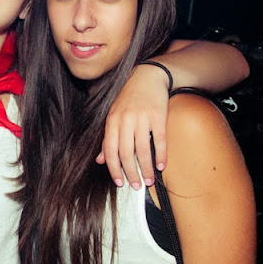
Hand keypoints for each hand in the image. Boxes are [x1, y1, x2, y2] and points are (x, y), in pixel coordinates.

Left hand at [97, 65, 168, 188]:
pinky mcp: (158, 115)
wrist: (147, 77)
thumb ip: (108, 139)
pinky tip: (161, 166)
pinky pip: (159, 139)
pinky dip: (161, 155)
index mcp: (111, 122)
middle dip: (131, 173)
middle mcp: (124, 120)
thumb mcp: (114, 117)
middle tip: (136, 186)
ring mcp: (141, 117)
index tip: (120, 183)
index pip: (110, 151)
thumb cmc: (128, 100)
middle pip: (126, 153)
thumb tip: (100, 161)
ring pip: (143, 149)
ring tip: (149, 181)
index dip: (114, 169)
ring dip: (146, 168)